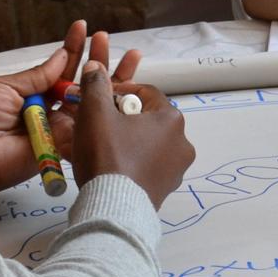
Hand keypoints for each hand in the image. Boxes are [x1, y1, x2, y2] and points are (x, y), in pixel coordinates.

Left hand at [0, 21, 143, 208]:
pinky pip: (86, 130)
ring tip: (128, 60)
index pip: (59, 68)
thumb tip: (61, 57)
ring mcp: (57, 128)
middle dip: (95, 60)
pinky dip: (104, 113)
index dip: (72, 48)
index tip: (83, 28)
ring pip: (89, 104)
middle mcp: (49, 108)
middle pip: (79, 83)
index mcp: (32, 92)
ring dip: (108, 81)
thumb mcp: (4, 88)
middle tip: (106, 39)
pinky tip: (121, 94)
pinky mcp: (63, 148)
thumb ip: (36, 76)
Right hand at [68, 62, 192, 209]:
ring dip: (123, 140)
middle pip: (145, 119)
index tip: (98, 100)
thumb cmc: (108, 156)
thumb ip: (95, 86)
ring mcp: (176, 169)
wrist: (114, 209)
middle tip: (96, 124)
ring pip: (144, 144)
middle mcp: (182, 142)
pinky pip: (145, 167)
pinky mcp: (165, 189)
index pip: (144, 93)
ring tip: (98, 146)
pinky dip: (128, 162)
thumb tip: (95, 67)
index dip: (118, 92)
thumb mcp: (95, 114)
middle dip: (120, 118)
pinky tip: (108, 166)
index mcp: (172, 119)